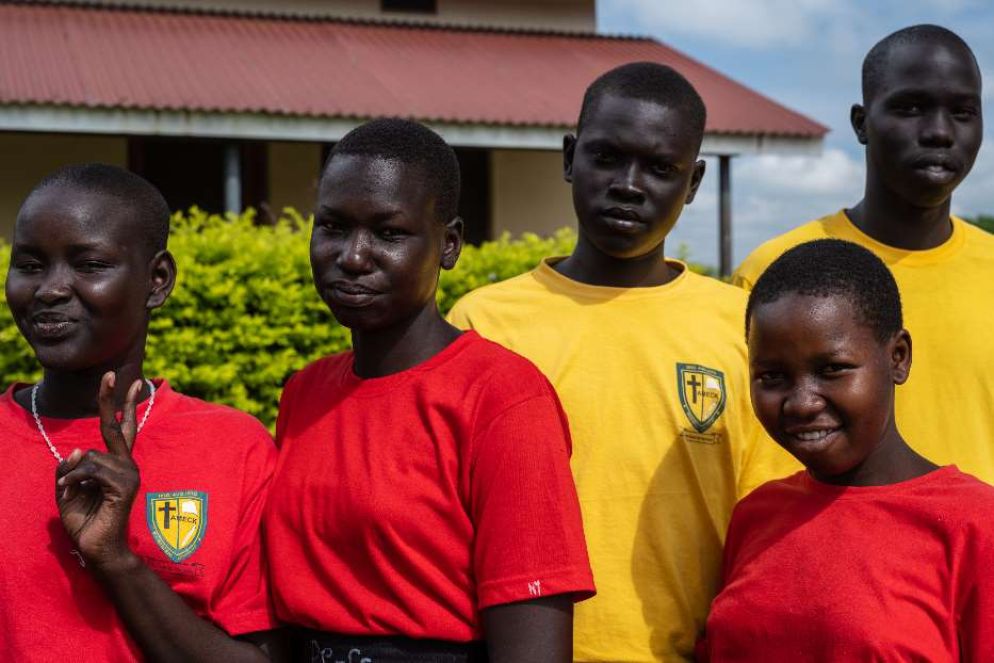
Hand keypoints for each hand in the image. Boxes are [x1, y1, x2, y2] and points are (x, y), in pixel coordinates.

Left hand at [55, 372, 142, 572]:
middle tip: (110, 373)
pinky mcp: (124, 485)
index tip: (130, 381)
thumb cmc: (86, 522)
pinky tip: (74, 494)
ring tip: (71, 492)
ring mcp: (128, 474)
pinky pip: (90, 471)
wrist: (98, 549)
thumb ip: (70, 469)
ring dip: (71, 475)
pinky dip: (74, 482)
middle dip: (111, 398)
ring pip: (90, 457)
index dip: (123, 404)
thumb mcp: (68, 490)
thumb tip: (79, 451)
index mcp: (116, 464)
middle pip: (116, 426)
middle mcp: (126, 465)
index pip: (121, 429)